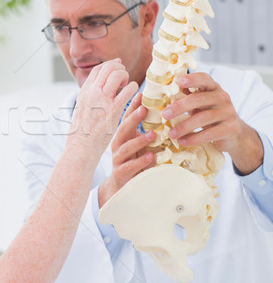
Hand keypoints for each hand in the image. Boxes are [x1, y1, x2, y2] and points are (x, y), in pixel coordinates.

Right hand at [67, 59, 137, 160]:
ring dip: (126, 77)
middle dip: (119, 68)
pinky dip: (134, 89)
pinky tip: (135, 95)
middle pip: (107, 68)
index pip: (97, 70)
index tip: (117, 67)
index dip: (109, 65)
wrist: (80, 149)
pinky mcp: (114, 110)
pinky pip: (128, 90)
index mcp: (84, 93)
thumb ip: (88, 100)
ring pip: (117, 74)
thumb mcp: (80, 112)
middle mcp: (92, 93)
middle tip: (125, 77)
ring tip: (128, 86)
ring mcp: (102, 100)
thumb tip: (93, 95)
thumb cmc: (80, 135)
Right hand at [98, 92, 155, 206]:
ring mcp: (118, 159)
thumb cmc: (135, 163)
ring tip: (152, 134)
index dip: (132, 107)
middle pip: (122, 129)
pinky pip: (129, 166)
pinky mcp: (120, 173)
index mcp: (123, 137)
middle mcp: (118, 146)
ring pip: (126, 147)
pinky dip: (140, 161)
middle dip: (132, 119)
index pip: (126, 118)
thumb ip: (149, 132)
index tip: (140, 95)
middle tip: (143, 109)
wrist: (123, 188)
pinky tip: (150, 156)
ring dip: (139, 140)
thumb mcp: (141, 146)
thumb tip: (165, 115)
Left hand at [162, 72, 262, 173]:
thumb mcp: (199, 104)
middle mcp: (222, 98)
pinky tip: (183, 141)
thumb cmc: (208, 114)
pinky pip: (210, 133)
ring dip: (184, 126)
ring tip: (171, 134)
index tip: (179, 81)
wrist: (231, 133)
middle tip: (165, 115)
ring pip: (203, 118)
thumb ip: (186, 97)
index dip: (192, 79)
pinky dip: (194, 138)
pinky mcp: (231, 128)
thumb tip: (163, 94)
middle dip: (180, 107)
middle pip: (199, 99)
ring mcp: (228, 113)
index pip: (204, 79)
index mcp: (213, 88)